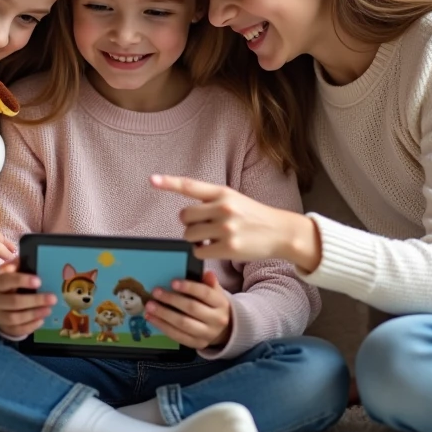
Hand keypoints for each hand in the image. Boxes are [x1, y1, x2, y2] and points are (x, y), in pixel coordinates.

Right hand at [0, 261, 55, 335]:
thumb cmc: (4, 286)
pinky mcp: (4, 328)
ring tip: (49, 309)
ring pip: (15, 318)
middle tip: (52, 298)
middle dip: (34, 300)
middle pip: (14, 302)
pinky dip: (30, 326)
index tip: (39, 281)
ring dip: (34, 314)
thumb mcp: (5, 273)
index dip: (22, 281)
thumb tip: (28, 257)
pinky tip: (42, 319)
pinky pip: (17, 329)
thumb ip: (15, 265)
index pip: (7, 281)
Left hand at [145, 270, 231, 349]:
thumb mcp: (215, 293)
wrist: (224, 331)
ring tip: (149, 306)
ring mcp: (207, 334)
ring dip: (163, 315)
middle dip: (171, 300)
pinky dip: (163, 327)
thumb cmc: (213, 306)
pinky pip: (178, 336)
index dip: (189, 287)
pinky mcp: (197, 344)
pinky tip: (152, 318)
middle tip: (156, 292)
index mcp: (221, 304)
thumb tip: (208, 273)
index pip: (205, 293)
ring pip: (183, 324)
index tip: (172, 282)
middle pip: (192, 308)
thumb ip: (210, 283)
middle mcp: (217, 320)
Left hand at [150, 174, 321, 271]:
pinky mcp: (229, 248)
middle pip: (184, 217)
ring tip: (210, 238)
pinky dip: (203, 252)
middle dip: (189, 224)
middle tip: (203, 227)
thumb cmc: (252, 215)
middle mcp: (223, 208)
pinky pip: (199, 252)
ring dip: (194, 240)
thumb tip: (185, 217)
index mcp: (223, 192)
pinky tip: (216, 248)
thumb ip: (210, 202)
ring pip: (189, 236)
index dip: (169, 183)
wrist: (280, 232)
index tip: (151, 179)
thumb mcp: (234, 199)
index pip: (190, 186)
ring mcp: (226, 228)